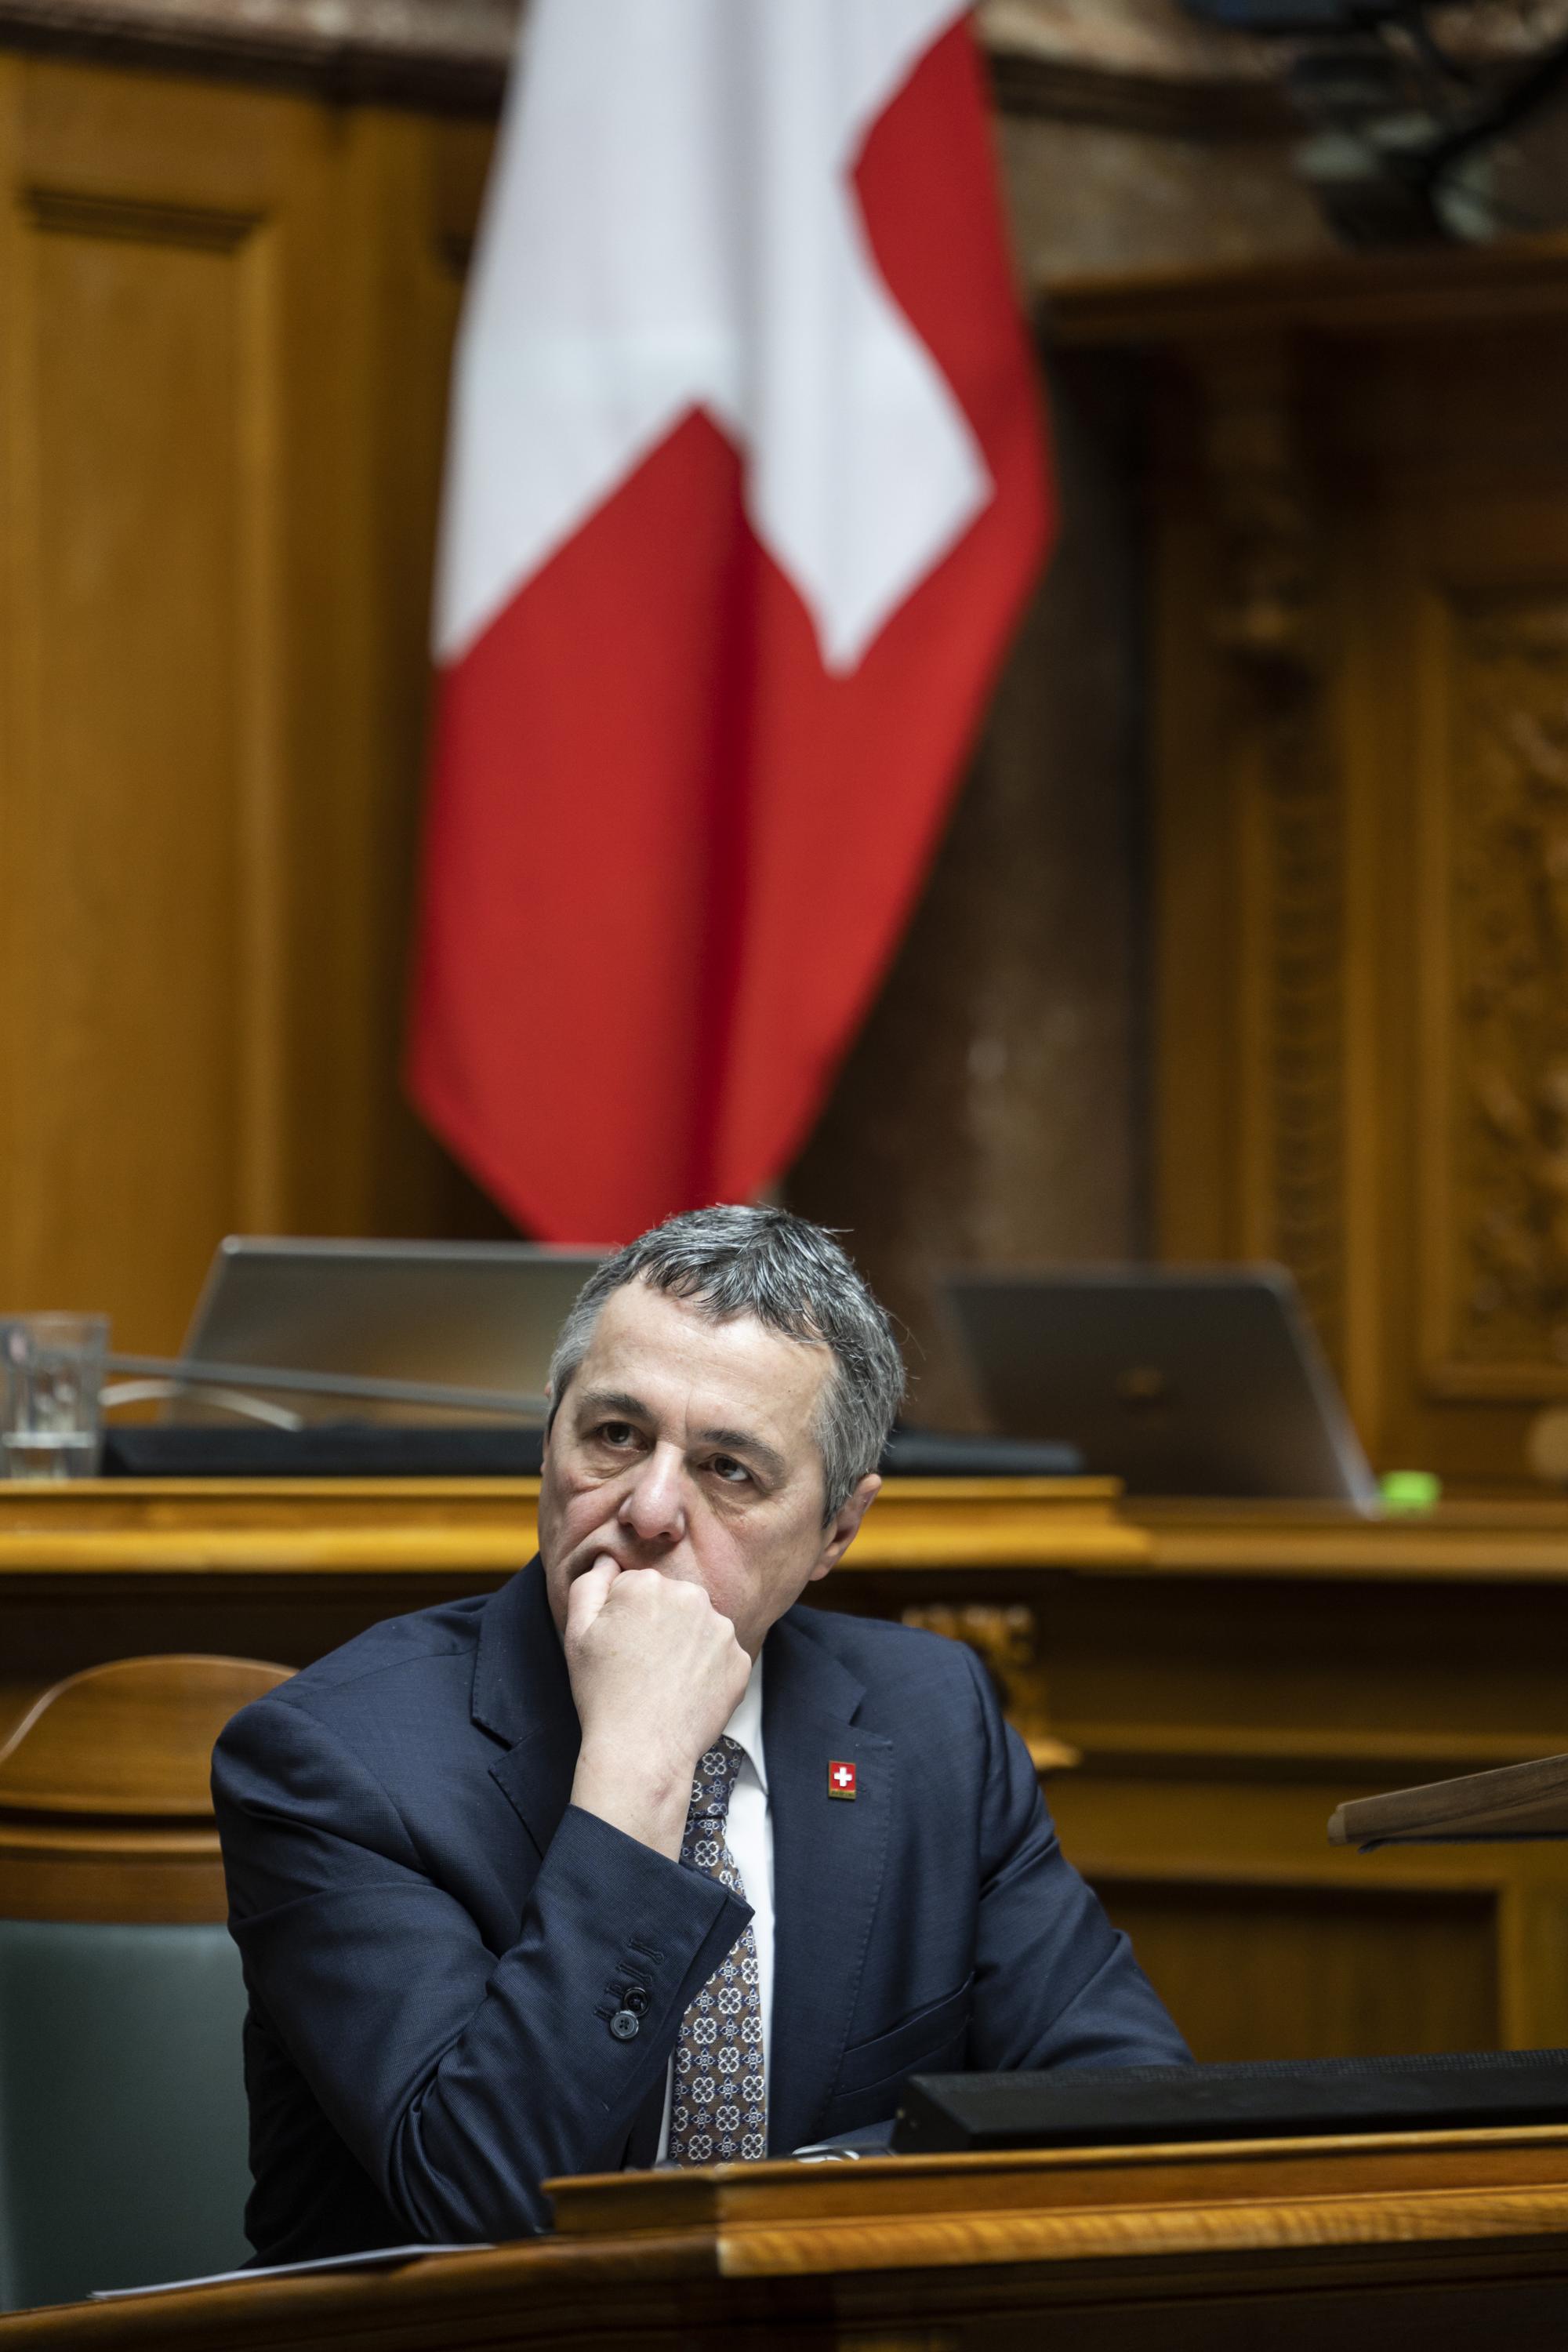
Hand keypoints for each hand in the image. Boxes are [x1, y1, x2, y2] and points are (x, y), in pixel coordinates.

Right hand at [564, 1557, 750, 1858]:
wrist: (642, 1751)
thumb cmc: (603, 1693)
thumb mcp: (577, 1633)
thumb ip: (589, 1584)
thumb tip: (607, 1560)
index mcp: (647, 1583)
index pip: (638, 1588)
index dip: (625, 1618)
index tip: (620, 1647)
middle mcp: (691, 1596)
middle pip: (673, 1602)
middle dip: (659, 1624)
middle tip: (641, 1665)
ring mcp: (721, 1629)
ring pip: (699, 1627)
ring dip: (686, 1645)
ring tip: (663, 1681)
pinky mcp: (741, 1660)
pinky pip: (721, 1656)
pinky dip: (707, 1672)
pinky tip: (685, 1693)